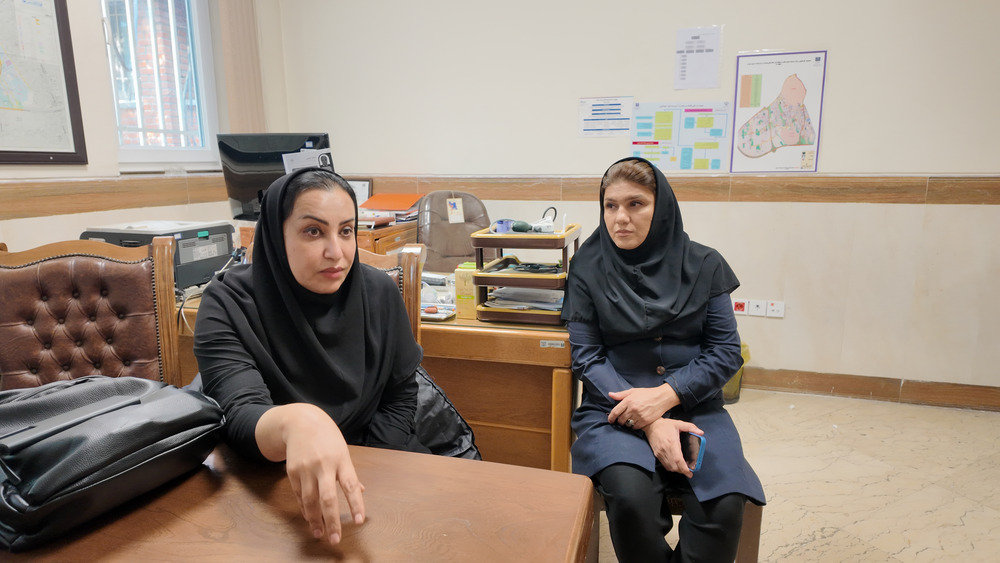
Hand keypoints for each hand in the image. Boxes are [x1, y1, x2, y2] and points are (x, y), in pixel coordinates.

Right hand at [256, 404, 365, 544]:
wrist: (300, 422)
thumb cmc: (327, 437)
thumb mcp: (343, 450)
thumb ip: (350, 473)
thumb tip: (361, 491)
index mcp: (341, 460)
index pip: (350, 485)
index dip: (356, 504)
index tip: (359, 521)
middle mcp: (324, 466)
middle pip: (328, 498)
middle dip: (332, 521)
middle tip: (335, 539)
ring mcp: (306, 469)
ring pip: (310, 501)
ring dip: (315, 520)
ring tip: (320, 534)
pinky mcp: (292, 472)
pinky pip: (300, 495)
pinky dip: (305, 509)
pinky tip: (310, 519)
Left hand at [607, 383, 678, 429]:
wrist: (662, 397)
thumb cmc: (647, 393)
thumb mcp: (633, 391)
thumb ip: (621, 394)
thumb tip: (610, 394)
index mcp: (628, 400)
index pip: (615, 412)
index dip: (611, 417)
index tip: (610, 420)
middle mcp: (632, 408)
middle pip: (621, 419)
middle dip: (619, 421)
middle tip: (621, 420)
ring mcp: (639, 415)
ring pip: (627, 424)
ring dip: (626, 424)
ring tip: (629, 421)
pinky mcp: (645, 421)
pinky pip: (635, 427)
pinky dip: (634, 426)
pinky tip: (635, 422)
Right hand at [643, 418, 702, 477]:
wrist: (650, 425)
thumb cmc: (664, 425)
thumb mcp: (679, 423)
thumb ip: (691, 427)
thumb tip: (701, 433)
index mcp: (672, 442)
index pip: (678, 460)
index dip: (684, 468)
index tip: (690, 473)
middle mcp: (665, 450)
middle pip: (674, 466)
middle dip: (682, 471)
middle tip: (689, 471)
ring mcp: (660, 453)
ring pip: (669, 467)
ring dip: (677, 470)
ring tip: (682, 469)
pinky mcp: (657, 454)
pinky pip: (664, 465)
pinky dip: (670, 467)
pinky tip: (675, 465)